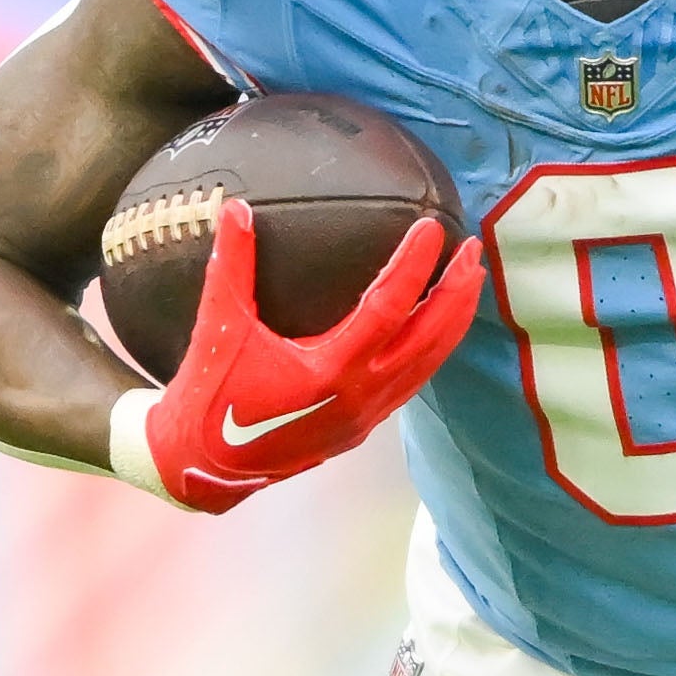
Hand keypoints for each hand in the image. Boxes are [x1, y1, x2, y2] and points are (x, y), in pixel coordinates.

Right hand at [117, 197, 486, 512]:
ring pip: (428, 366)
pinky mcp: (361, 427)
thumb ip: (230, 265)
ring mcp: (365, 417)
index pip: (389, 308)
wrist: (202, 467)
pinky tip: (436, 327)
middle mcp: (359, 397)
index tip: (433, 229)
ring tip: (469, 282)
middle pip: (429, 339)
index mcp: (330, 371)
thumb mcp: (218, 327)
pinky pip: (411, 383)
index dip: (414, 265)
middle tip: (473, 251)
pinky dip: (432, 351)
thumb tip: (236, 208)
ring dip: (451, 322)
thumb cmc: (209, 396)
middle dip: (457, 294)